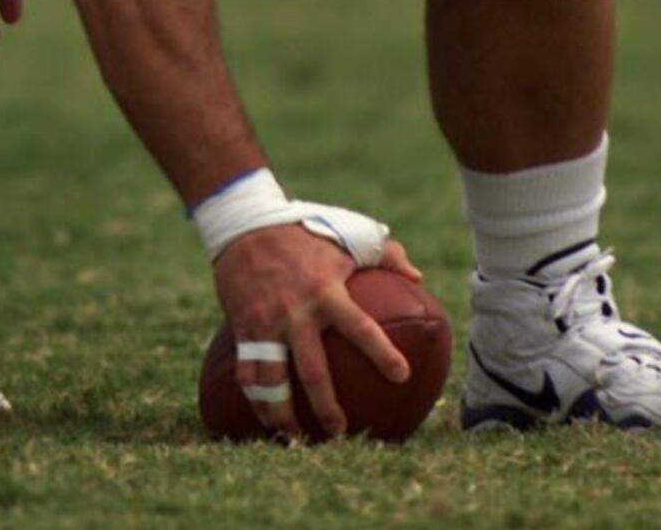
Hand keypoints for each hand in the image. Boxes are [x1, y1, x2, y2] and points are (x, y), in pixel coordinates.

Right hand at [212, 224, 419, 438]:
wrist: (243, 223)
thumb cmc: (301, 229)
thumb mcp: (345, 232)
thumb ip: (384, 253)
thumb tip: (417, 275)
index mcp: (326, 291)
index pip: (360, 327)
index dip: (382, 353)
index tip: (401, 376)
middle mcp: (296, 313)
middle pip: (313, 373)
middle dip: (328, 408)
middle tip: (340, 431)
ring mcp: (267, 324)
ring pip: (273, 383)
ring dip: (283, 416)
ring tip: (297, 438)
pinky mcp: (244, 328)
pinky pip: (248, 373)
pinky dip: (256, 401)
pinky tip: (266, 419)